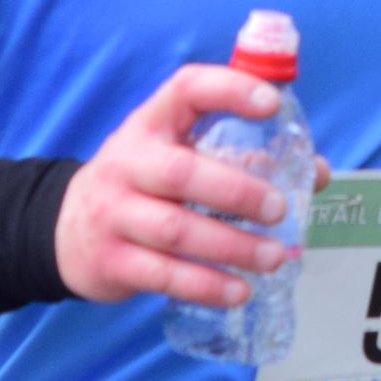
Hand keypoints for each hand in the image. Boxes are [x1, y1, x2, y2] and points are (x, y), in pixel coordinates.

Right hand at [55, 64, 334, 304]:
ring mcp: (114, 213)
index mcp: (150, 124)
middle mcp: (128, 163)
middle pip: (181, 172)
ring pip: (176, 231)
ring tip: (275, 258)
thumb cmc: (143, 184)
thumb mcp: (175, 154)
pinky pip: (163, 276)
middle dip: (237, 192)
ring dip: (231, 247)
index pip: (186, 90)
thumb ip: (238, 156)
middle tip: (280, 209)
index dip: (229, 90)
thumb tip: (316, 173)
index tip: (272, 103)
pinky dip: (205, 285)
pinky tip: (238, 291)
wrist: (64, 230)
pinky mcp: (112, 260)